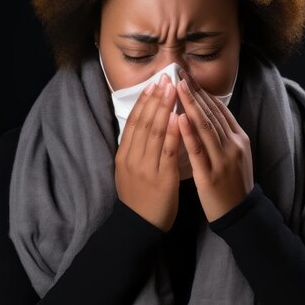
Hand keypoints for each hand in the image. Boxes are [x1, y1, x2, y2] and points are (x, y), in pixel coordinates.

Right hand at [115, 74, 180, 232]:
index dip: (143, 101)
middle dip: (155, 98)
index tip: (153, 83)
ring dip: (164, 109)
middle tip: (165, 78)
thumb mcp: (129, 171)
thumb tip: (143, 125)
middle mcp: (132, 158)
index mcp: (124, 155)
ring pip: (155, 133)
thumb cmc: (139, 198)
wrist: (140, 227)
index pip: (133, 122)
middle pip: (144, 122)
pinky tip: (179, 118)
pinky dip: (174, 133)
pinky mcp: (162, 178)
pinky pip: (168, 152)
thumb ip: (135, 149)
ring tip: (173, 89)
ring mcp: (146, 168)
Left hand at [175, 68, 254, 221]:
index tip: (187, 76)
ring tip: (177, 87)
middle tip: (178, 73)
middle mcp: (233, 145)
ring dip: (190, 105)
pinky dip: (188, 133)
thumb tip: (207, 113)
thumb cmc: (234, 183)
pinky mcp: (211, 175)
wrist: (241, 214)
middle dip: (194, 92)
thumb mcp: (235, 155)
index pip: (219, 109)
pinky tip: (178, 118)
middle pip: (211, 113)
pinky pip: (198, 151)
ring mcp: (223, 160)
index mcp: (238, 138)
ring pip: (206, 127)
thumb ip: (224, 135)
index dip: (202, 91)